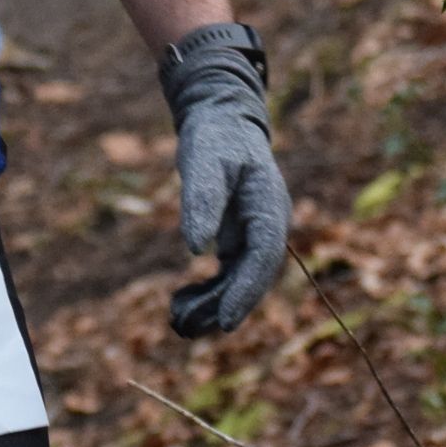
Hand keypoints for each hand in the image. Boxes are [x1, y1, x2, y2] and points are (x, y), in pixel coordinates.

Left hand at [159, 24, 290, 337]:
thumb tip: (196, 248)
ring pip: (239, 282)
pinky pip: (227, 275)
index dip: (247, 291)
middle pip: (253, 278)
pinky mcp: (238, 239)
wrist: (220, 119)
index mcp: (269, 206)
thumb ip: (202, 199)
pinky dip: (207, 292)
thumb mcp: (202, 160)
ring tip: (176, 318)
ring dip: (212, 305)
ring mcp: (254, 235)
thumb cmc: (213, 136)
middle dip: (224, 306)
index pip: (264, 256)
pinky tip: (179, 301)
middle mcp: (267, 225)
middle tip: (186, 327)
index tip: (227, 322)